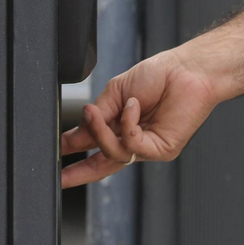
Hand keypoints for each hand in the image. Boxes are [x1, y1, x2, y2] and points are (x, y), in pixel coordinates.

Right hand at [60, 48, 222, 187]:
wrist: (187, 70)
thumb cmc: (159, 75)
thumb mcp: (116, 91)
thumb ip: (98, 113)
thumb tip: (78, 131)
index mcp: (119, 124)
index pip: (92, 144)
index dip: (72, 153)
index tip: (56, 157)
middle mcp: (131, 139)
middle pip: (101, 165)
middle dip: (78, 173)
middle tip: (61, 175)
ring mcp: (147, 147)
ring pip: (113, 154)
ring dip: (101, 132)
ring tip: (96, 112)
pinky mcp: (161, 150)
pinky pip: (133, 146)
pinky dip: (128, 124)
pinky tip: (133, 106)